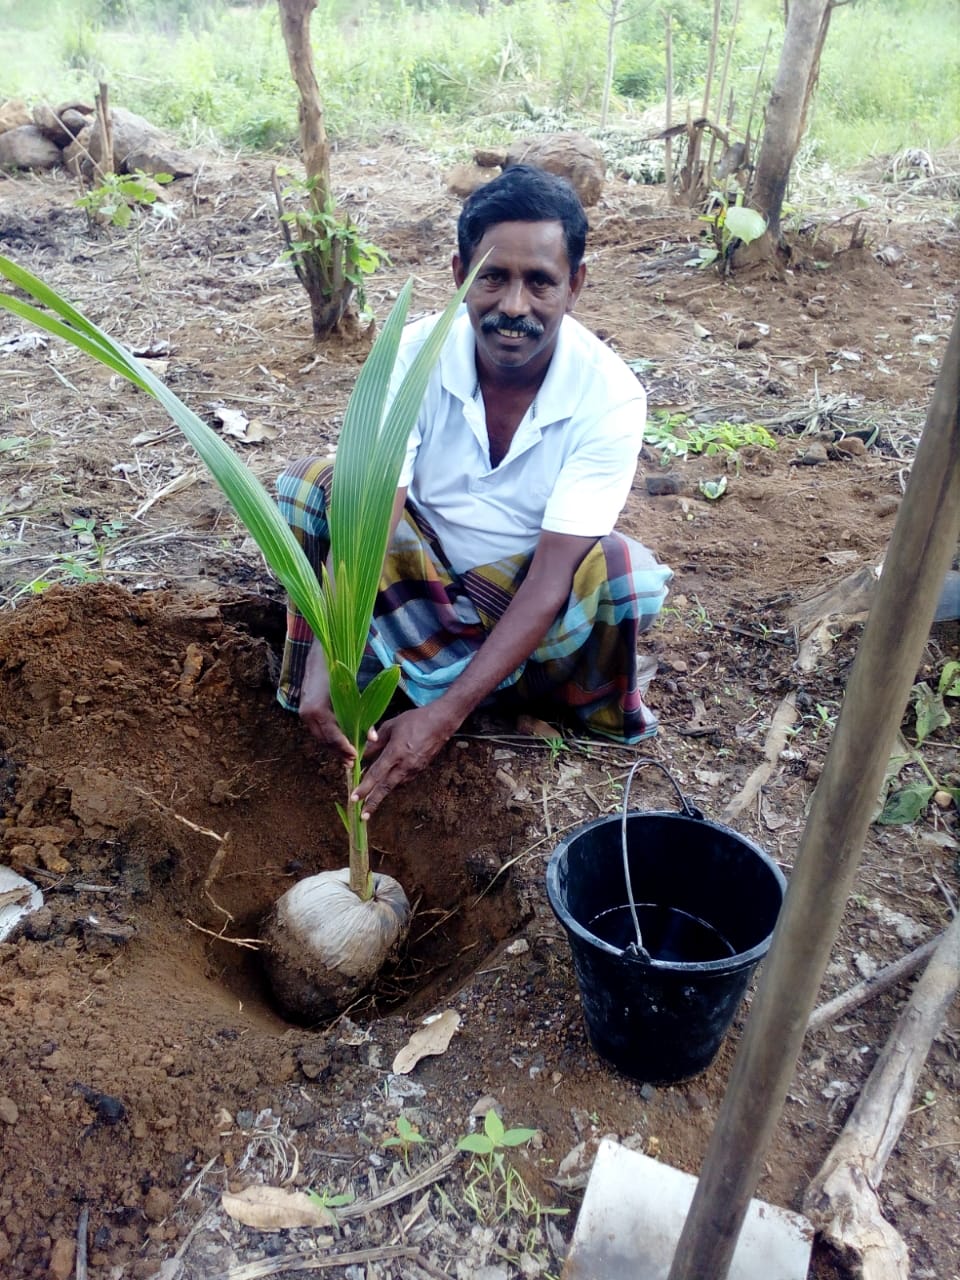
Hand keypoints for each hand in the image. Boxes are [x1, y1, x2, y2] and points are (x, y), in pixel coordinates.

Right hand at [298, 641, 355, 764]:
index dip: (344, 749)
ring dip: (333, 747)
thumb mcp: (354, 694)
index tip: (355, 758)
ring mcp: (304, 712)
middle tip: (353, 762)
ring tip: (347, 755)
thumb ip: (363, 716)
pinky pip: (317, 729)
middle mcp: (307, 714)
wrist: (322, 652)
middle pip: (324, 741)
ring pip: (320, 737)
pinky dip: (328, 736)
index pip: (332, 737)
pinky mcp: (305, 710)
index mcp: (317, 710)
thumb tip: (372, 738)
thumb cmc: (340, 671)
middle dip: (339, 752)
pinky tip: (340, 741)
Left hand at [352, 703, 459, 818]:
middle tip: (363, 816)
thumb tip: (364, 753)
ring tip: (370, 801)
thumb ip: (376, 741)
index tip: (354, 799)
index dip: (364, 788)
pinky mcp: (420, 770)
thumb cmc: (415, 720)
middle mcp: (405, 764)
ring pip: (394, 785)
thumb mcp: (391, 726)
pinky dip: (393, 784)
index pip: (376, 774)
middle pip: (385, 788)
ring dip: (382, 794)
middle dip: (373, 802)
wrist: (441, 723)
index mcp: (396, 752)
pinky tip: (386, 784)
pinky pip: (403, 780)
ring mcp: (414, 769)